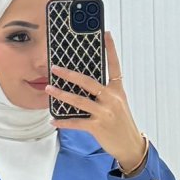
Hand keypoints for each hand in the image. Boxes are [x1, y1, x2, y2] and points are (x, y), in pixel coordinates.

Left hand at [44, 30, 144, 170]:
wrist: (130, 146)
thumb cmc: (121, 123)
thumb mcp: (118, 104)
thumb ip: (104, 92)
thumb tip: (83, 84)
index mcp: (117, 90)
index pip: (114, 65)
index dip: (110, 49)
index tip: (105, 33)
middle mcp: (112, 99)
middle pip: (89, 82)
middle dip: (70, 74)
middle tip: (55, 68)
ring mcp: (105, 113)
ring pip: (79, 100)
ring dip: (62, 95)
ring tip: (49, 89)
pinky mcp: (98, 127)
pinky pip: (77, 122)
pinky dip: (64, 122)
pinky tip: (54, 120)